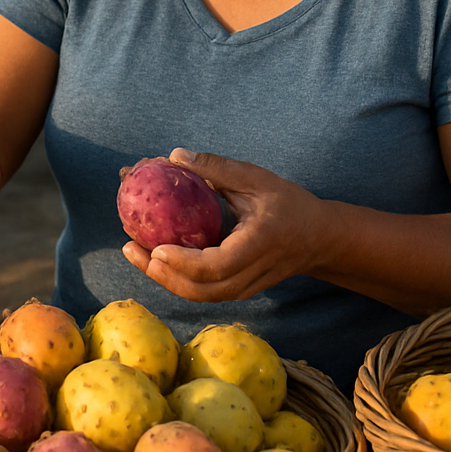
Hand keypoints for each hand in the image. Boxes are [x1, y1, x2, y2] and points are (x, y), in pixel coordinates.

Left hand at [121, 148, 328, 301]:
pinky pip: (205, 292)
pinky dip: (177, 279)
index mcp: (259, 244)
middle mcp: (253, 272)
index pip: (217, 266)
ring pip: (201, 296)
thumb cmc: (289, 203)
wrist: (319, 238)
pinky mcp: (240, 290)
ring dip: (165, 279)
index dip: (184, 262)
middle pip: (202, 290)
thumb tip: (174, 155)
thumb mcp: (257, 178)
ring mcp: (247, 287)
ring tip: (136, 254)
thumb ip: (217, 168)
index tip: (156, 247)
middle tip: (131, 248)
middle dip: (163, 274)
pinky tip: (155, 259)